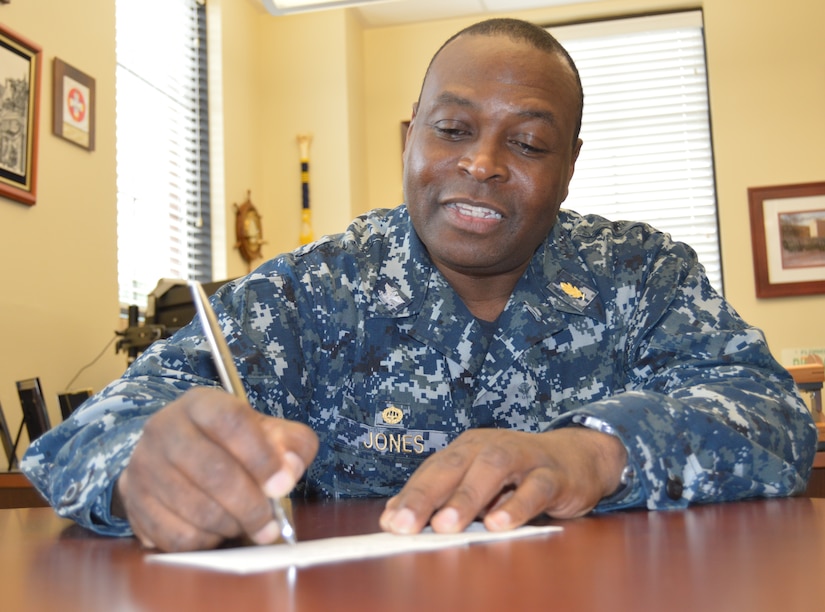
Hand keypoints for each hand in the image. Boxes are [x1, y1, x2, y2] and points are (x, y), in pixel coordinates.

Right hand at [115, 387, 318, 551]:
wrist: (175, 454)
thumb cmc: (230, 443)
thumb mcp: (267, 431)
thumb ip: (292, 444)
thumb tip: (290, 470)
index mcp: (201, 403)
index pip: (231, 422)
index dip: (261, 457)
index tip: (282, 485)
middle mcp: (164, 428)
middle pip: (213, 471)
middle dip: (251, 505)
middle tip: (270, 523)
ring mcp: (143, 465)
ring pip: (196, 509)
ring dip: (231, 525)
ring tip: (244, 522)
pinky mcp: (133, 500)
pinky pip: (176, 535)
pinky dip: (205, 541)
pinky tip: (216, 529)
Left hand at [379, 427, 626, 534]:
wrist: (578, 457)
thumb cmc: (519, 474)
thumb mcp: (479, 482)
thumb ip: (442, 496)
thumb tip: (394, 516)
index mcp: (468, 448)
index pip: (433, 470)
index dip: (411, 495)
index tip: (390, 522)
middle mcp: (491, 446)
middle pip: (454, 466)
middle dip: (427, 495)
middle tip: (406, 525)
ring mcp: (524, 457)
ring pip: (492, 469)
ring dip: (467, 497)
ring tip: (446, 525)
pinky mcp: (553, 474)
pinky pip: (535, 487)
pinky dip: (516, 504)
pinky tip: (499, 523)